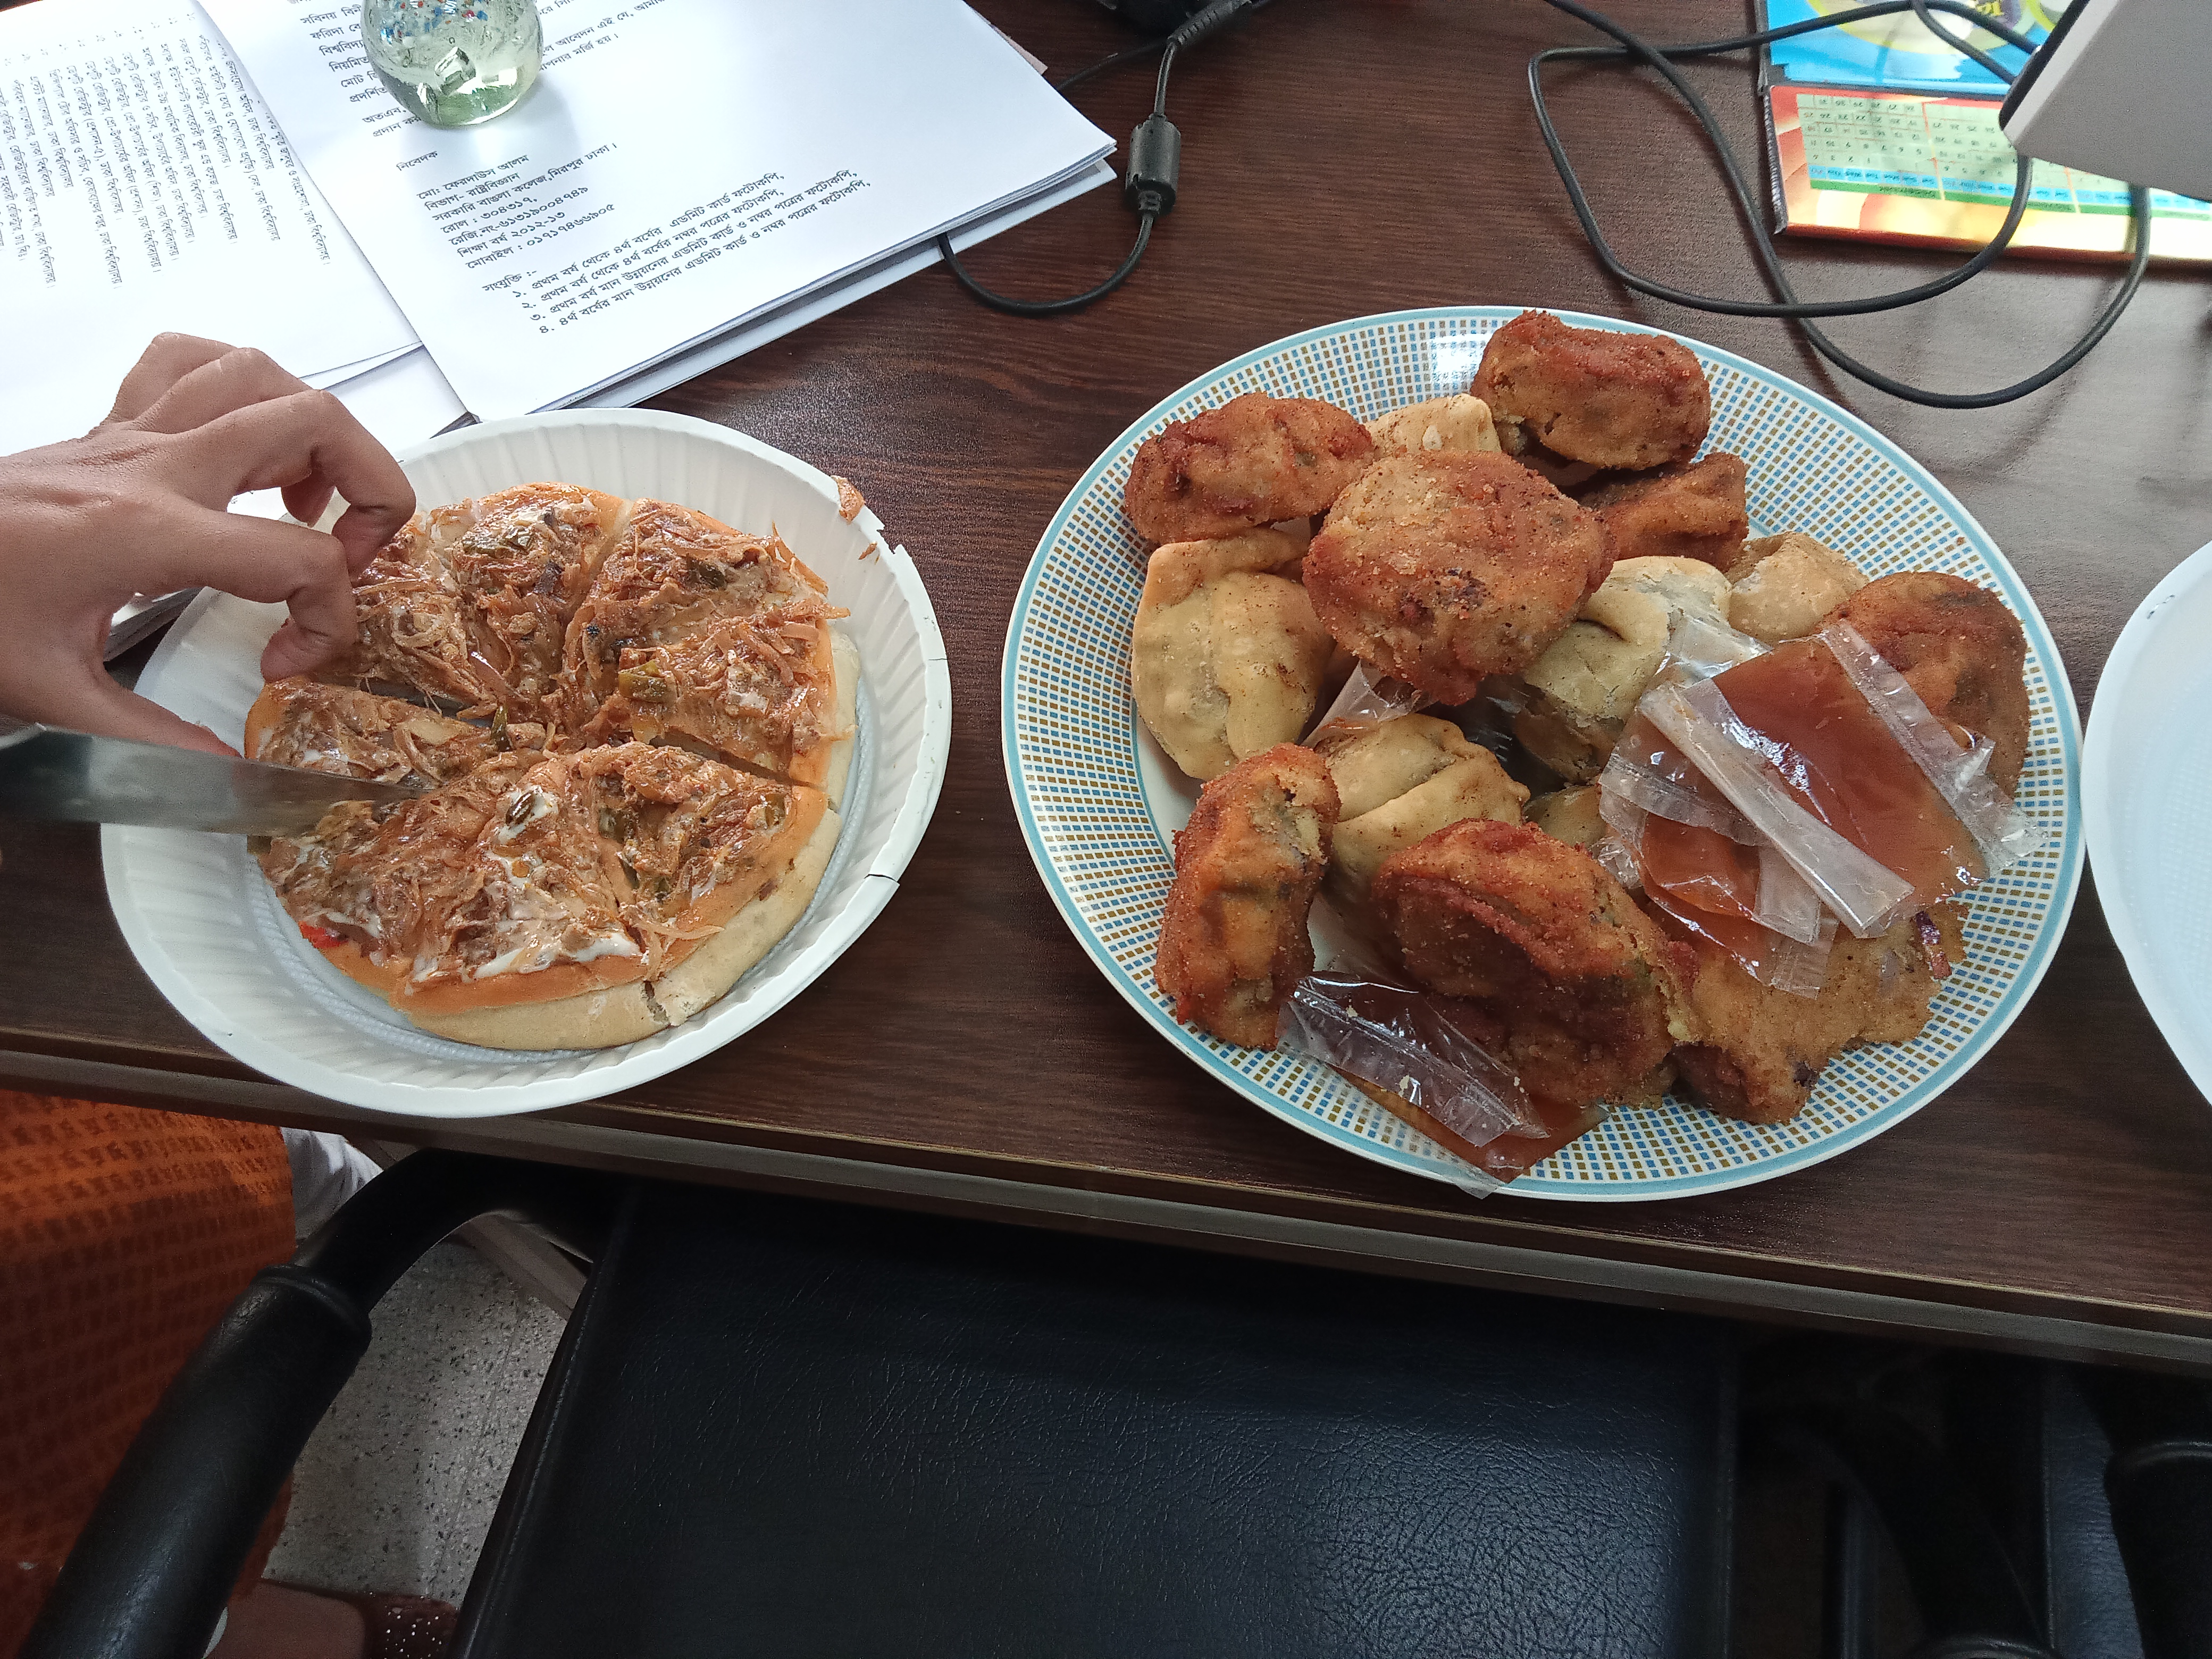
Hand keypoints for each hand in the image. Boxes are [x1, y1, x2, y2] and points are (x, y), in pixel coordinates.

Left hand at [0, 335, 414, 753]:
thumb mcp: (51, 694)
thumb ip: (152, 738)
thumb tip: (230, 773)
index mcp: (148, 533)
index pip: (299, 558)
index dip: (326, 620)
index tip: (287, 664)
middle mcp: (152, 466)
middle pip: (313, 421)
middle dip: (372, 488)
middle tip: (350, 559)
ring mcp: (131, 435)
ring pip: (260, 375)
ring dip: (314, 431)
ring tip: (306, 502)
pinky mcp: (110, 428)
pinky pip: (190, 364)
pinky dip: (240, 388)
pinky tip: (245, 442)